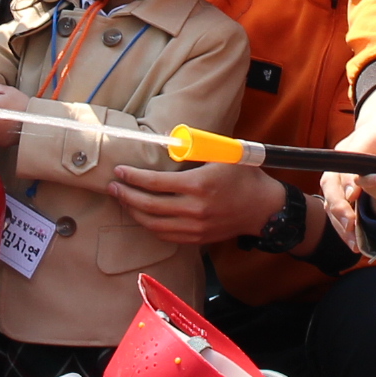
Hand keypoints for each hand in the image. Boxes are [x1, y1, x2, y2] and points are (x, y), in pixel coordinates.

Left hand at [104, 158, 289, 246]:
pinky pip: (166, 235)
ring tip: (122, 200)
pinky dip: (149, 226)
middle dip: (126, 196)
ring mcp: (195, 227)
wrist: (263, 209)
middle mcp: (195, 209)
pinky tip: (142, 215)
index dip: (133, 178)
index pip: (156, 183)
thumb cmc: (244, 177)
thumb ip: (197, 146)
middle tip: (112, 187)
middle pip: (149, 206)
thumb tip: (168, 138)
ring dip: (133, 212)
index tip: (119, 171)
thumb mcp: (225, 153)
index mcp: (199, 185)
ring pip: (153, 224)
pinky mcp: (197, 238)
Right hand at [329, 82, 375, 234]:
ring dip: (338, 218)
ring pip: (329, 194)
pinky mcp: (341, 178)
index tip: (353, 197)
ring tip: (351, 241)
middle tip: (351, 225)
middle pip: (331, 181)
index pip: (351, 162)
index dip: (350, 179)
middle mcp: (345, 154)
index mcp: (361, 140)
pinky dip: (340, 218)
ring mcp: (340, 166)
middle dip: (339, 206)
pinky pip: (334, 200)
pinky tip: (350, 235)